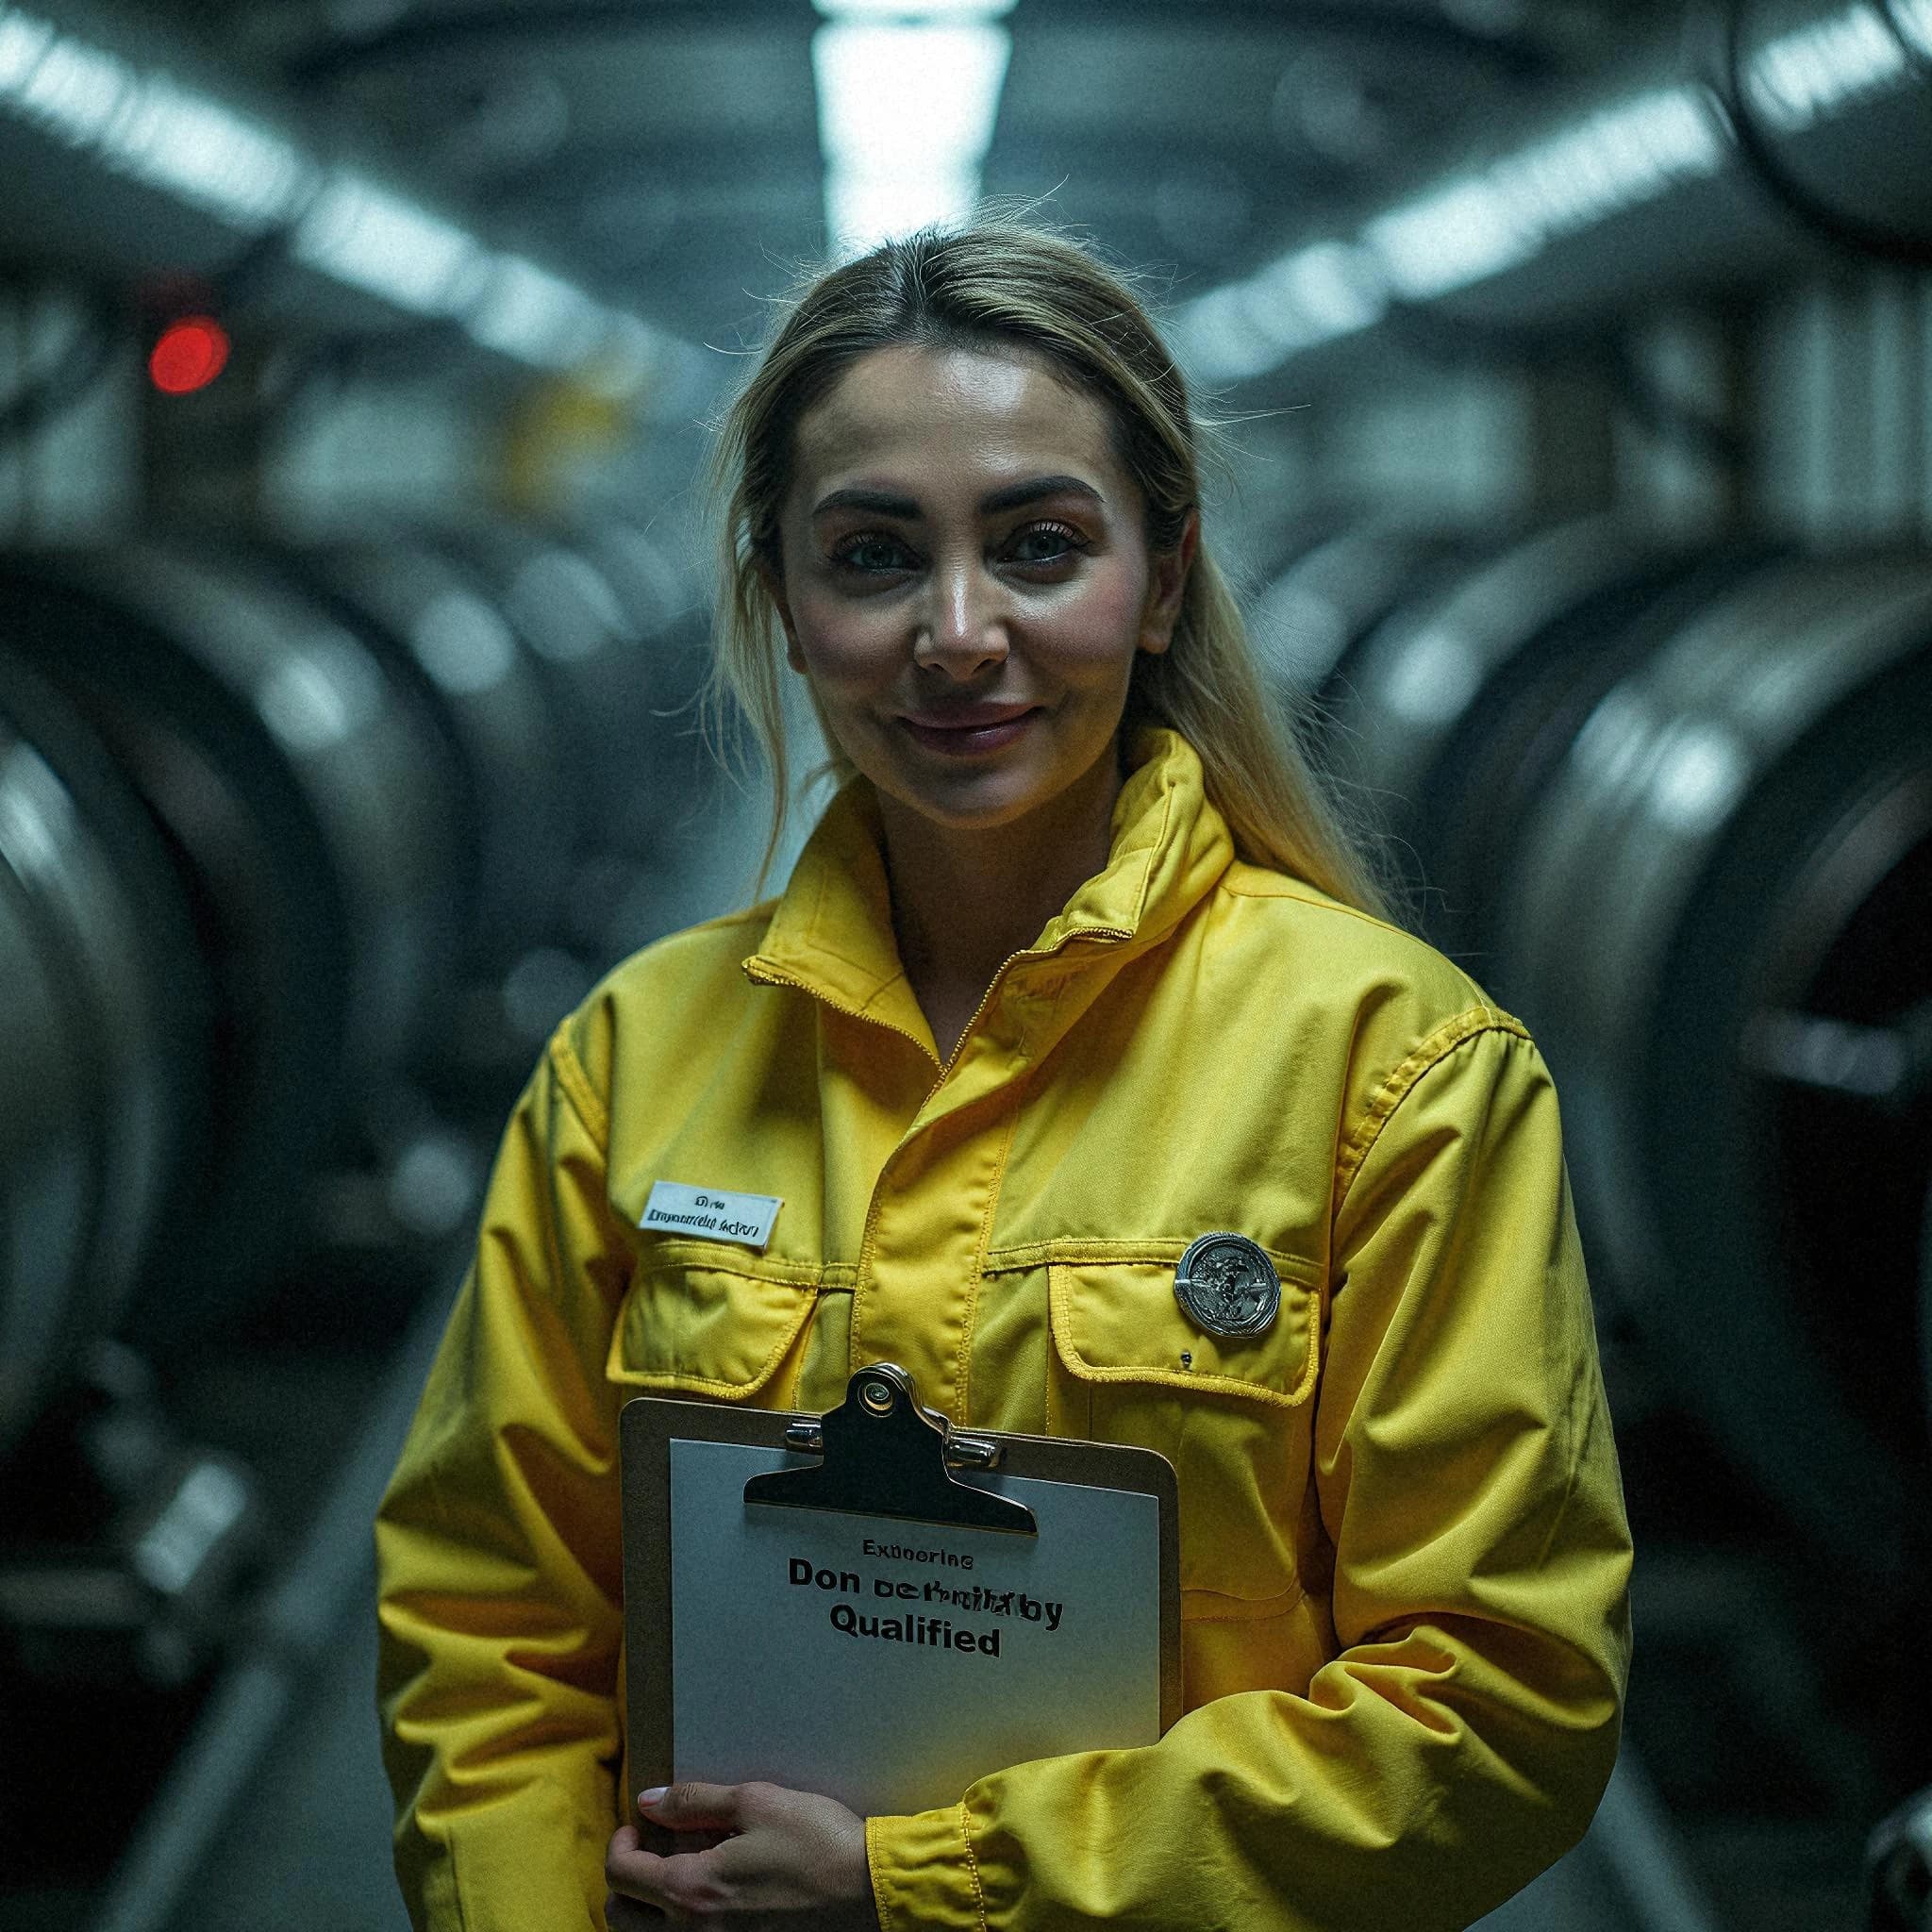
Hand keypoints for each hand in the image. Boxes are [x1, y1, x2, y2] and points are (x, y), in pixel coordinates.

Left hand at [605, 1780, 874, 1929]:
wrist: (870, 1893)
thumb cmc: (817, 1843)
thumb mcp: (756, 1802)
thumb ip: (695, 1801)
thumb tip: (650, 1801)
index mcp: (691, 1889)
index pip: (621, 1874)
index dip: (620, 1843)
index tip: (637, 1825)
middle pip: (622, 1918)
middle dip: (625, 1880)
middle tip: (649, 1852)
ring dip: (647, 1910)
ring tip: (674, 1879)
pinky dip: (679, 1927)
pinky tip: (707, 1900)